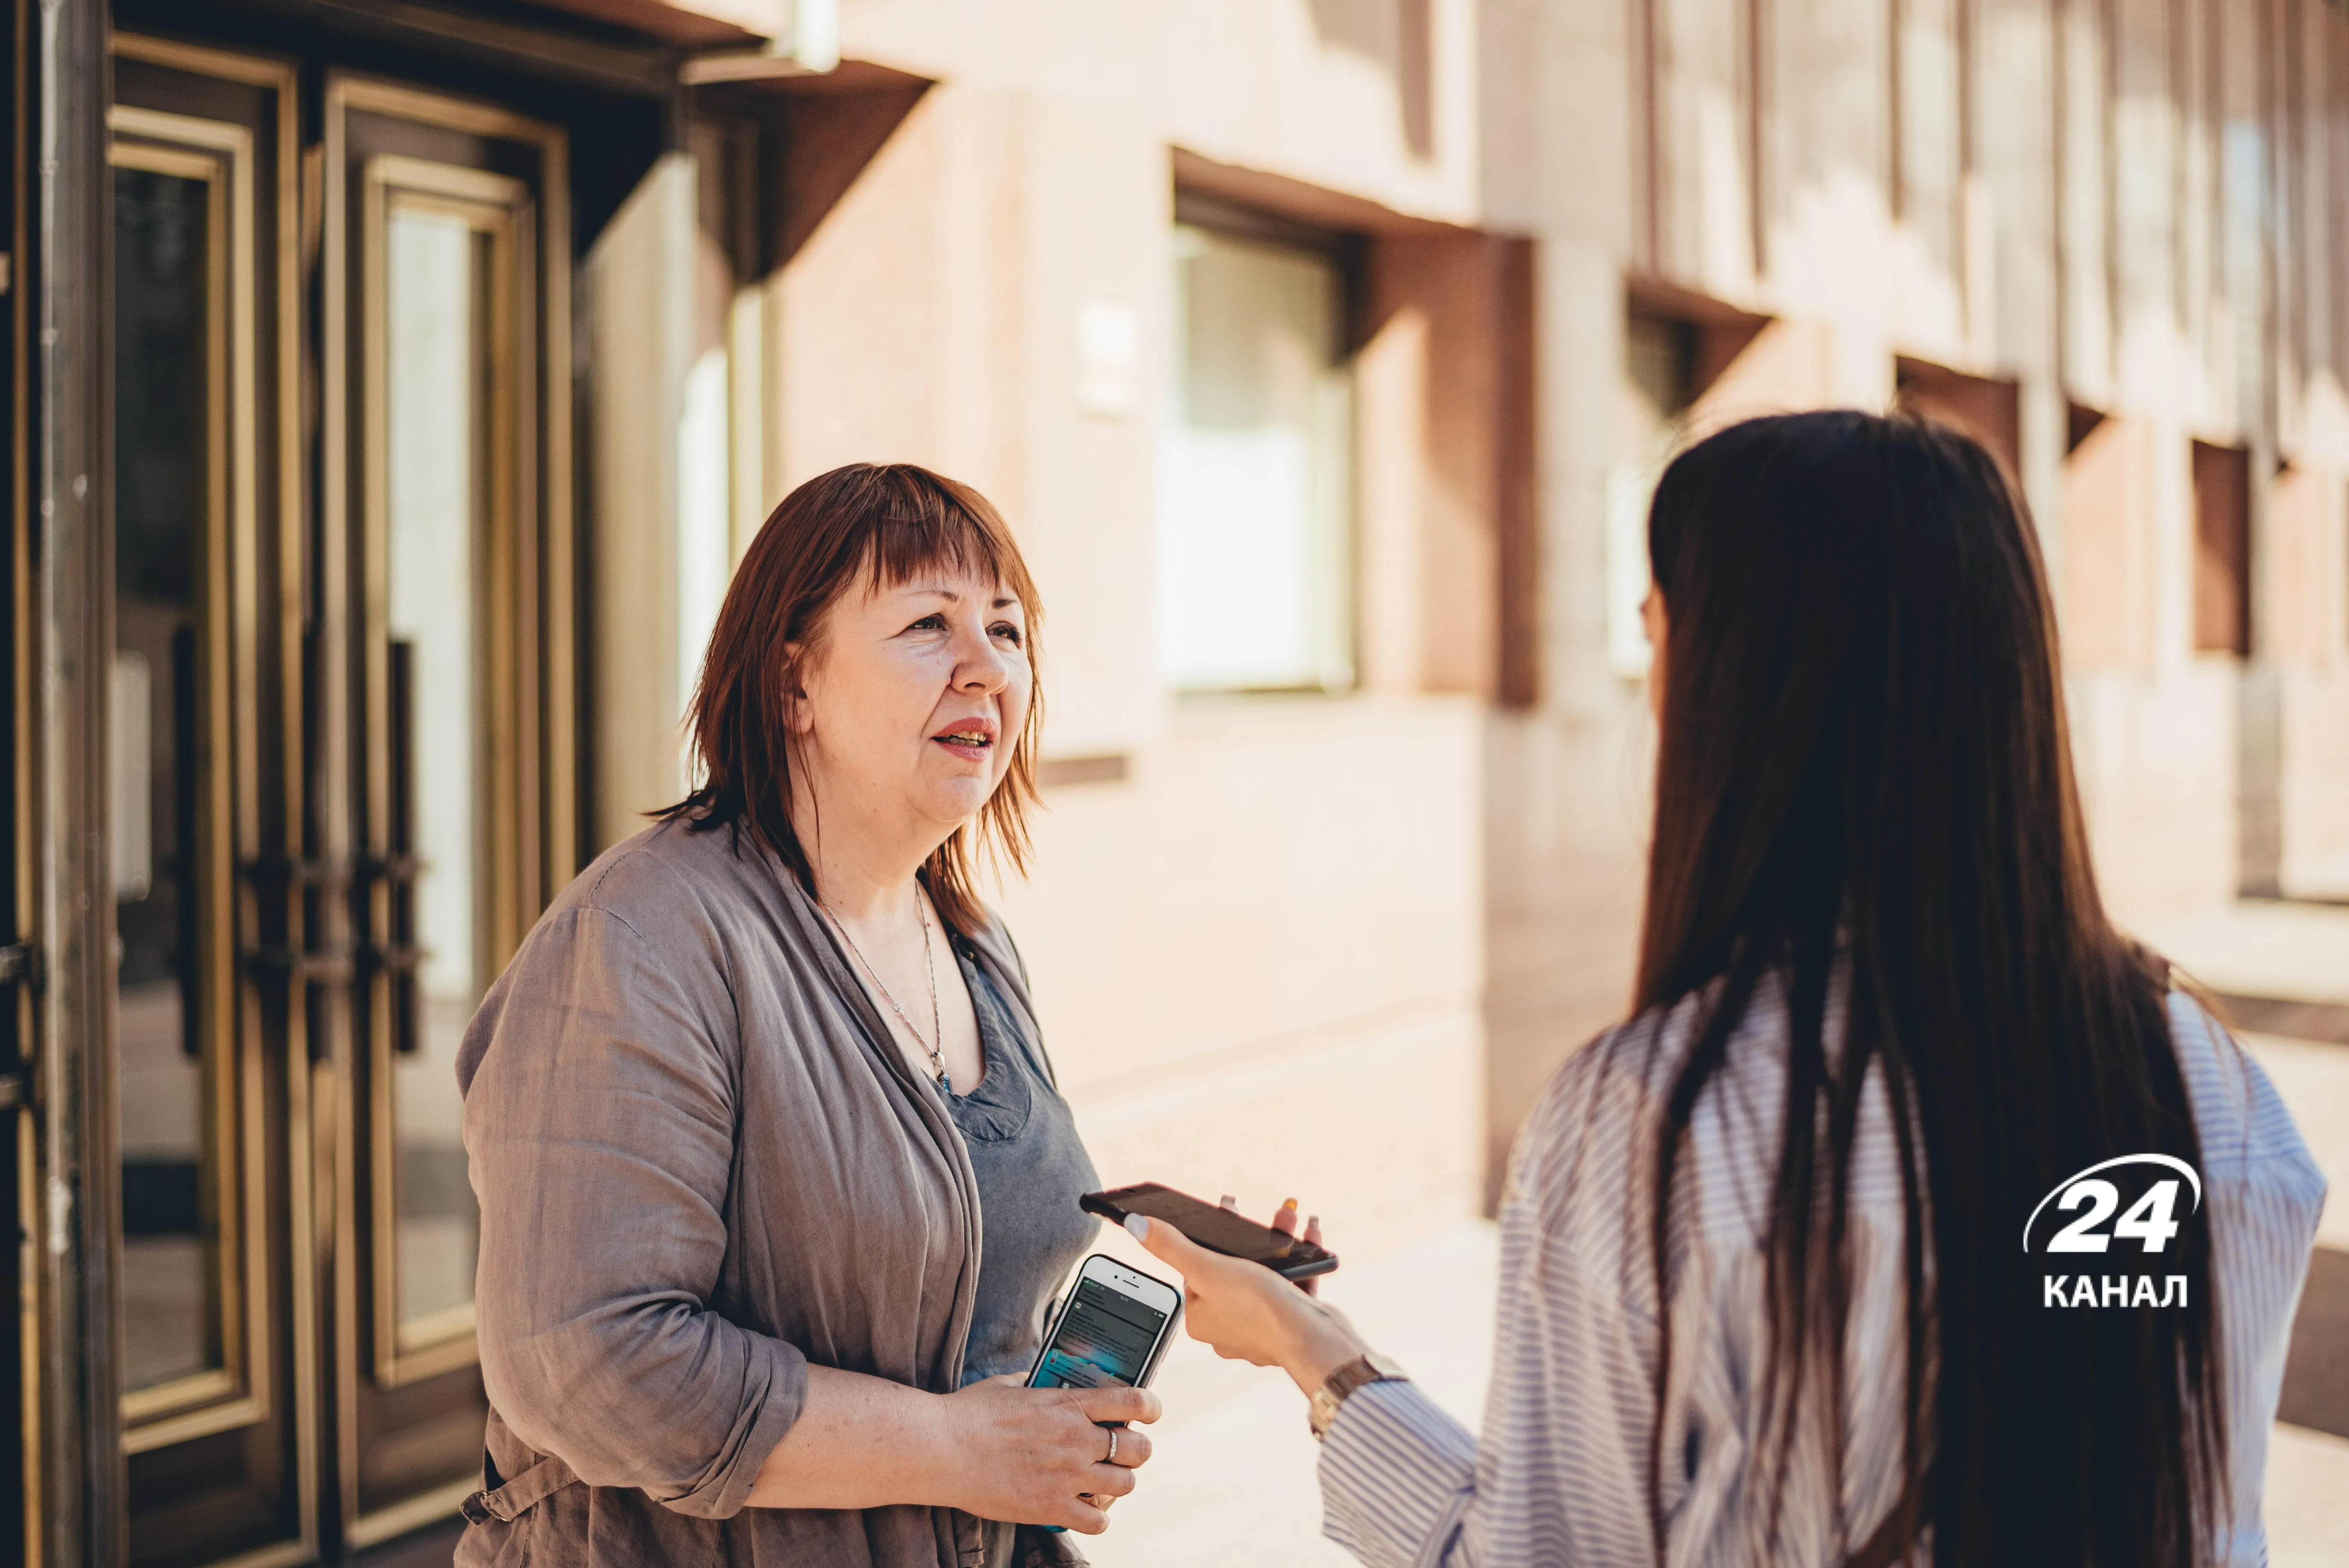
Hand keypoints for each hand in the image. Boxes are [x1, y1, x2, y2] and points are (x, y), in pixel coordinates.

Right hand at [937, 1375, 1158, 1533]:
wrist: (941, 1448)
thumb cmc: (970, 1414)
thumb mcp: (1010, 1385)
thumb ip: (1035, 1383)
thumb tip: (1039, 1379)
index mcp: (1069, 1404)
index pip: (1133, 1400)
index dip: (1151, 1407)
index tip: (1150, 1412)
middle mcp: (1077, 1439)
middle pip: (1139, 1449)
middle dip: (1136, 1451)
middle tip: (1122, 1453)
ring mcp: (1068, 1476)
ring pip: (1125, 1485)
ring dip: (1118, 1484)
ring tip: (1104, 1482)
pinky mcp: (1051, 1508)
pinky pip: (1097, 1522)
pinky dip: (1096, 1518)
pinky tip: (1084, 1511)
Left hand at [1130, 1210, 1369, 1398]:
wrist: (1314, 1340)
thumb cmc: (1258, 1309)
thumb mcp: (1208, 1268)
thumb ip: (1172, 1246)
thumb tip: (1135, 1225)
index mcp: (1201, 1319)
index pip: (1197, 1272)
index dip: (1211, 1241)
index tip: (1226, 1213)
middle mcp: (1228, 1327)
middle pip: (1234, 1269)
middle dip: (1253, 1238)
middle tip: (1264, 1215)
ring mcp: (1261, 1328)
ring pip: (1266, 1275)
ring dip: (1280, 1242)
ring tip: (1291, 1217)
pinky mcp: (1291, 1326)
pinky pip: (1292, 1286)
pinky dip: (1301, 1260)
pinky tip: (1310, 1236)